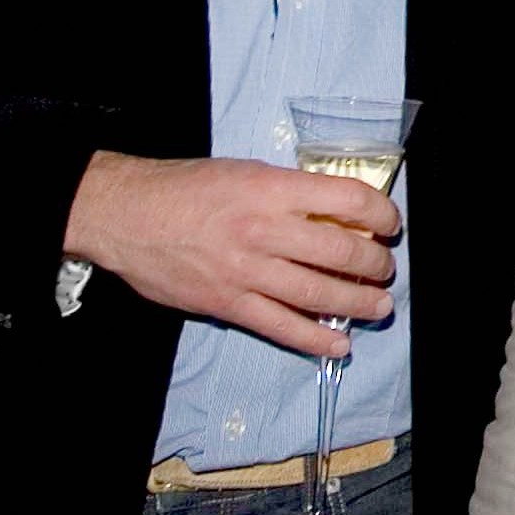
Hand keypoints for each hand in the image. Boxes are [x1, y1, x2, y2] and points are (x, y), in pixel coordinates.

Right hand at [63, 152, 399, 358]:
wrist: (125, 214)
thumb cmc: (184, 188)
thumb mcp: (245, 171)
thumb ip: (288, 193)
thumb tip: (333, 214)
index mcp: (271, 190)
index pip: (348, 199)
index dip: (380, 213)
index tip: (389, 223)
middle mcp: (263, 230)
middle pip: (341, 251)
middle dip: (375, 264)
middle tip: (384, 268)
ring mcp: (246, 271)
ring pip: (319, 293)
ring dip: (358, 302)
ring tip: (378, 305)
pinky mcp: (228, 303)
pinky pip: (281, 327)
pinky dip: (316, 338)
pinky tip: (340, 342)